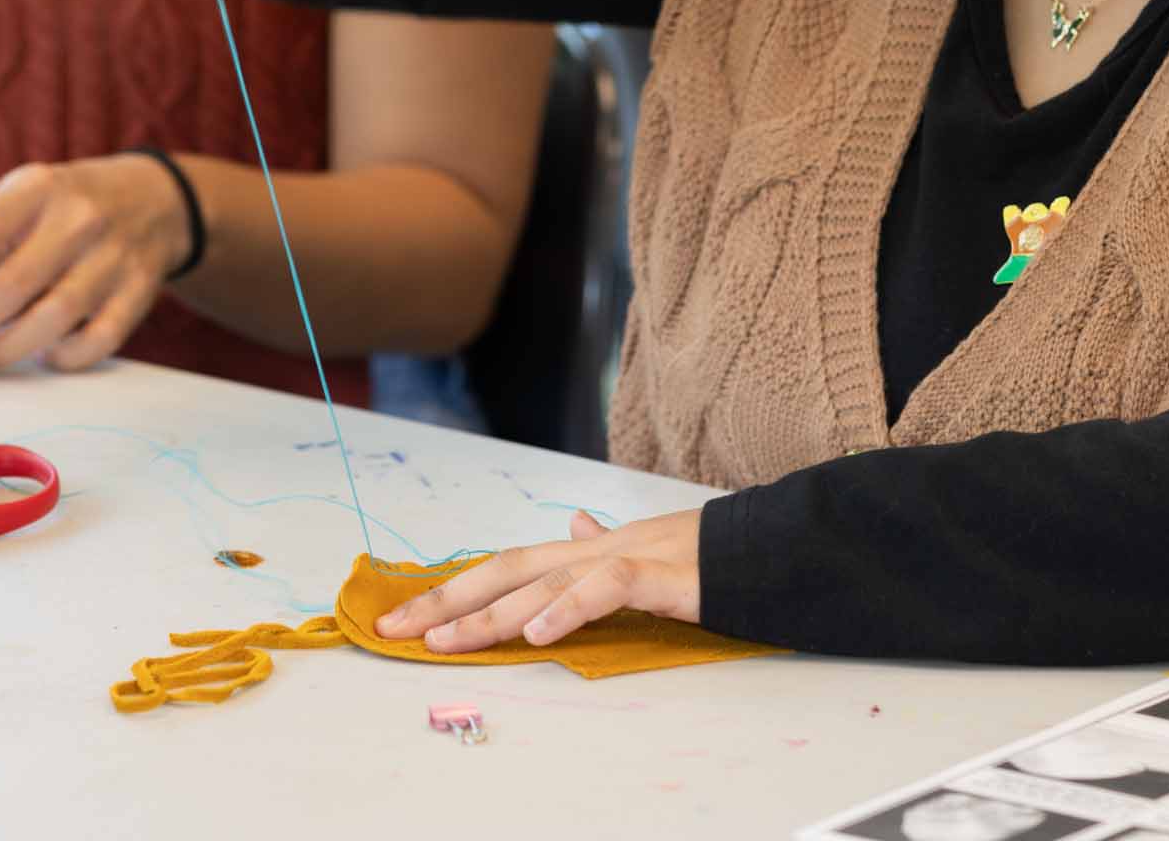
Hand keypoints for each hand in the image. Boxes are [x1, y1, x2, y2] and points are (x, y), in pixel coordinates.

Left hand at [0, 154, 191, 374]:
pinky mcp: (139, 293)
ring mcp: (114, 258)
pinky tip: (37, 358)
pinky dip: (63, 357)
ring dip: (2, 350)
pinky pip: (99, 340)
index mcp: (37, 188)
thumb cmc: (55, 209)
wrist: (154, 200)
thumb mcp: (1, 211)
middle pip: (13, 285)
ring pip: (54, 318)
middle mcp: (79, 219)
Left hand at [376, 509, 700, 652]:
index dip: (454, 588)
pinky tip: (537, 633)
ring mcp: (627, 556)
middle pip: (506, 568)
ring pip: (543, 579)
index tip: (404, 616)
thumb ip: (604, 551)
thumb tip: (577, 526)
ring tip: (445, 642)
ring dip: (488, 613)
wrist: (774, 544)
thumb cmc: (710, 557)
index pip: (507, 565)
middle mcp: (595, 548)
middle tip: (394, 630)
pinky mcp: (662, 575)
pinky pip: (607, 588)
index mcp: (588, 549)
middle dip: (445, 599)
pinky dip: (569, 608)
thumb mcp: (646, 555)